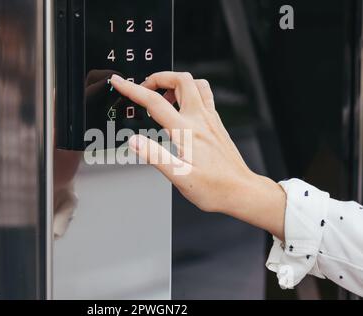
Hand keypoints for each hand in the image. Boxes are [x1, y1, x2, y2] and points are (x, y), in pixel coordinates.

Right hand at [111, 72, 286, 239]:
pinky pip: (204, 96)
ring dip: (176, 83)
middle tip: (144, 89)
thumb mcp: (180, 178)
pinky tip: (182, 108)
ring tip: (162, 97)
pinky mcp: (217, 124)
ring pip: (196, 84)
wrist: (242, 191)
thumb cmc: (214, 188)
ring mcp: (211, 120)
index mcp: (187, 131)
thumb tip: (135, 141)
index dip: (133, 90)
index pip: (154, 102)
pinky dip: (189, 92)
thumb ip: (155, 156)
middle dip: (158, 77)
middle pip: (181, 80)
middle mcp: (200, 120)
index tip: (120, 82)